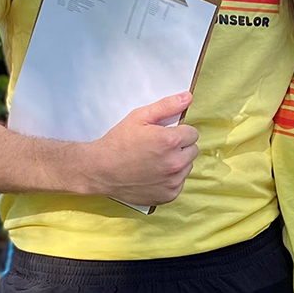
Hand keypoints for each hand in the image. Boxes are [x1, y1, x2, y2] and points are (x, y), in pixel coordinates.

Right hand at [83, 92, 199, 206]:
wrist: (100, 170)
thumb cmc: (119, 142)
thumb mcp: (139, 117)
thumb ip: (166, 106)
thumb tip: (188, 97)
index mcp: (170, 141)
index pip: (193, 133)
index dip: (179, 132)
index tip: (165, 134)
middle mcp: (175, 163)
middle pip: (193, 150)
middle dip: (180, 147)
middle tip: (159, 147)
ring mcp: (172, 182)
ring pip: (187, 167)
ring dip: (177, 163)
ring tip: (155, 161)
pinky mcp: (169, 195)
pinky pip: (180, 183)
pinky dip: (171, 179)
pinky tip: (154, 174)